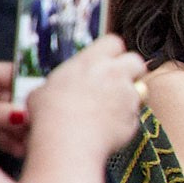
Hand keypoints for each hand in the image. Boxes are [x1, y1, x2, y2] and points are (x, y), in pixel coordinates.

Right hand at [27, 35, 145, 157]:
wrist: (68, 140)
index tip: (105, 63)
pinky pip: (135, 116)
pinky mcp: (134, 118)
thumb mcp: (43, 91)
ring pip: (140, 90)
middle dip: (130, 70)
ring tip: (109, 110)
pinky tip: (107, 128)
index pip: (113, 42)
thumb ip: (60, 84)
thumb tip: (55, 91)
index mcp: (91, 62)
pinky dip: (125, 121)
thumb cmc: (51, 115)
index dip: (112, 52)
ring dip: (129, 97)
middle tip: (117, 83)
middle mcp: (114, 74)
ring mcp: (128, 96)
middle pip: (136, 61)